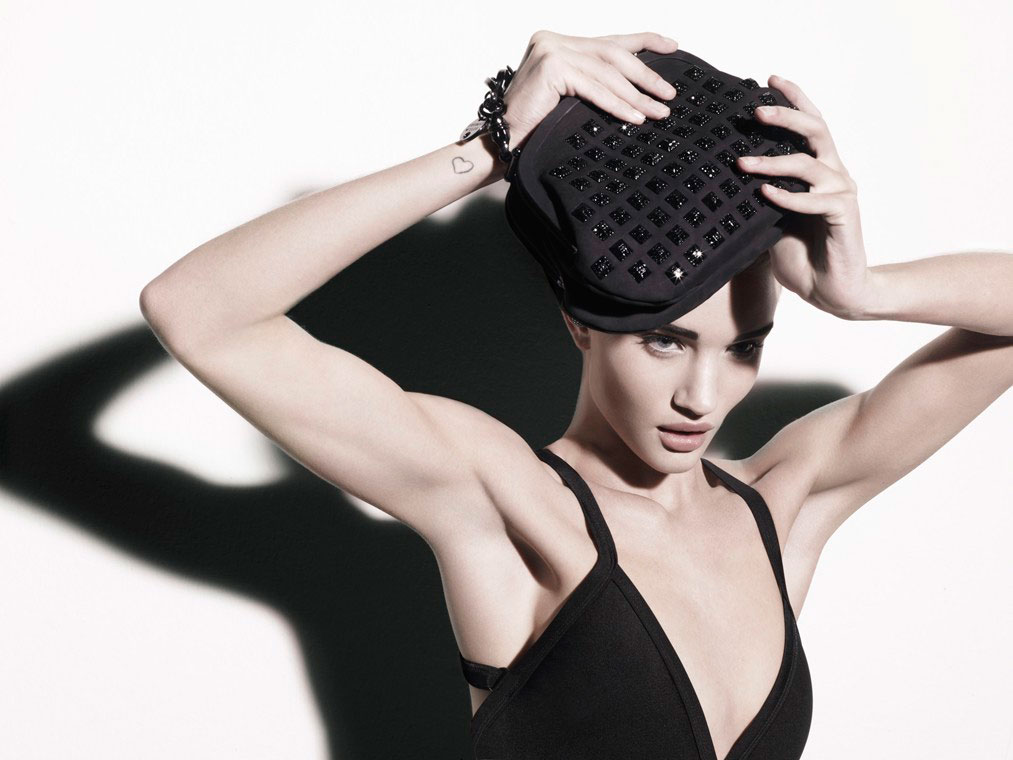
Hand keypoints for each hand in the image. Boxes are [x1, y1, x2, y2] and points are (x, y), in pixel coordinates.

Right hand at [501, 30, 680, 149]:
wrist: (502, 143)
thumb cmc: (533, 127)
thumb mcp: (570, 98)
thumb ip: (593, 84)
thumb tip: (637, 88)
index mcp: (559, 43)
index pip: (609, 40)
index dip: (644, 41)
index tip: (672, 45)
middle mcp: (554, 41)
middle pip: (612, 54)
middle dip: (645, 74)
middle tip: (669, 93)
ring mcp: (551, 50)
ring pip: (606, 72)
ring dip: (636, 94)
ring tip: (657, 111)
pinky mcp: (551, 66)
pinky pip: (593, 87)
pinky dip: (617, 104)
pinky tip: (634, 116)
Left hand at [738, 76, 870, 318]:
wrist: (832, 291)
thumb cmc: (801, 255)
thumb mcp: (770, 221)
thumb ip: (759, 196)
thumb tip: (725, 177)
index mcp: (819, 170)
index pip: (810, 125)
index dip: (794, 99)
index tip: (771, 79)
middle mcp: (834, 174)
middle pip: (816, 130)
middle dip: (786, 114)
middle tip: (756, 109)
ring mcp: (841, 193)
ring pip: (809, 164)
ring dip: (773, 161)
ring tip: (743, 161)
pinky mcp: (844, 216)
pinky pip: (815, 200)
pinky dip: (788, 197)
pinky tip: (764, 194)